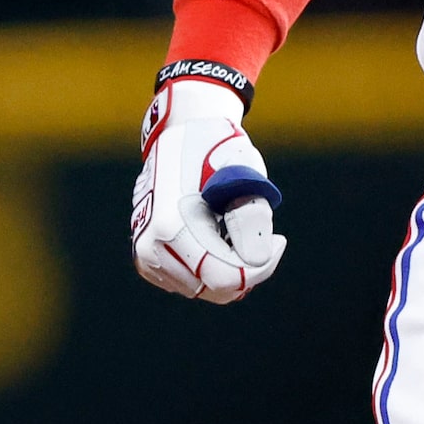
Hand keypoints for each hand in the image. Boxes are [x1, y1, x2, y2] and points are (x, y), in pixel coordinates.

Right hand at [131, 79, 286, 301]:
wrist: (182, 134)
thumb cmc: (217, 149)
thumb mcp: (243, 172)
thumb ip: (252, 217)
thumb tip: (255, 260)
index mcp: (170, 226)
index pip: (224, 278)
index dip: (260, 268)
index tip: (278, 238)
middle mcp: (151, 248)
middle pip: (216, 289)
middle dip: (247, 267)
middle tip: (264, 233)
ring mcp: (145, 256)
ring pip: (205, 289)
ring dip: (229, 265)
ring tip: (234, 225)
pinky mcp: (148, 261)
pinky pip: (192, 282)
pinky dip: (212, 265)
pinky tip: (217, 234)